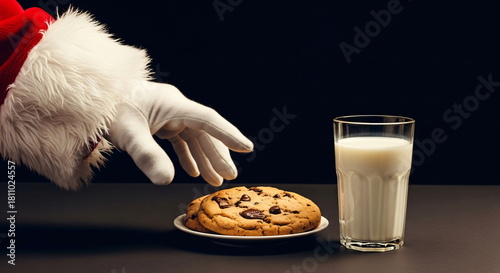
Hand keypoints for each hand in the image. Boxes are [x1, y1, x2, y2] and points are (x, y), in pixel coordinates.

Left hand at [107, 81, 252, 185]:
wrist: (94, 97)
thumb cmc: (109, 109)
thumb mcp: (128, 134)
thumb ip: (147, 156)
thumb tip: (166, 181)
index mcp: (173, 104)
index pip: (207, 120)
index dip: (228, 134)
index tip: (246, 148)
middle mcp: (175, 108)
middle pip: (204, 132)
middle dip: (218, 155)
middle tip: (229, 176)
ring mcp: (169, 115)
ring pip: (194, 138)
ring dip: (205, 158)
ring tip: (215, 180)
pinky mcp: (160, 122)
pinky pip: (181, 140)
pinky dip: (188, 155)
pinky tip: (193, 170)